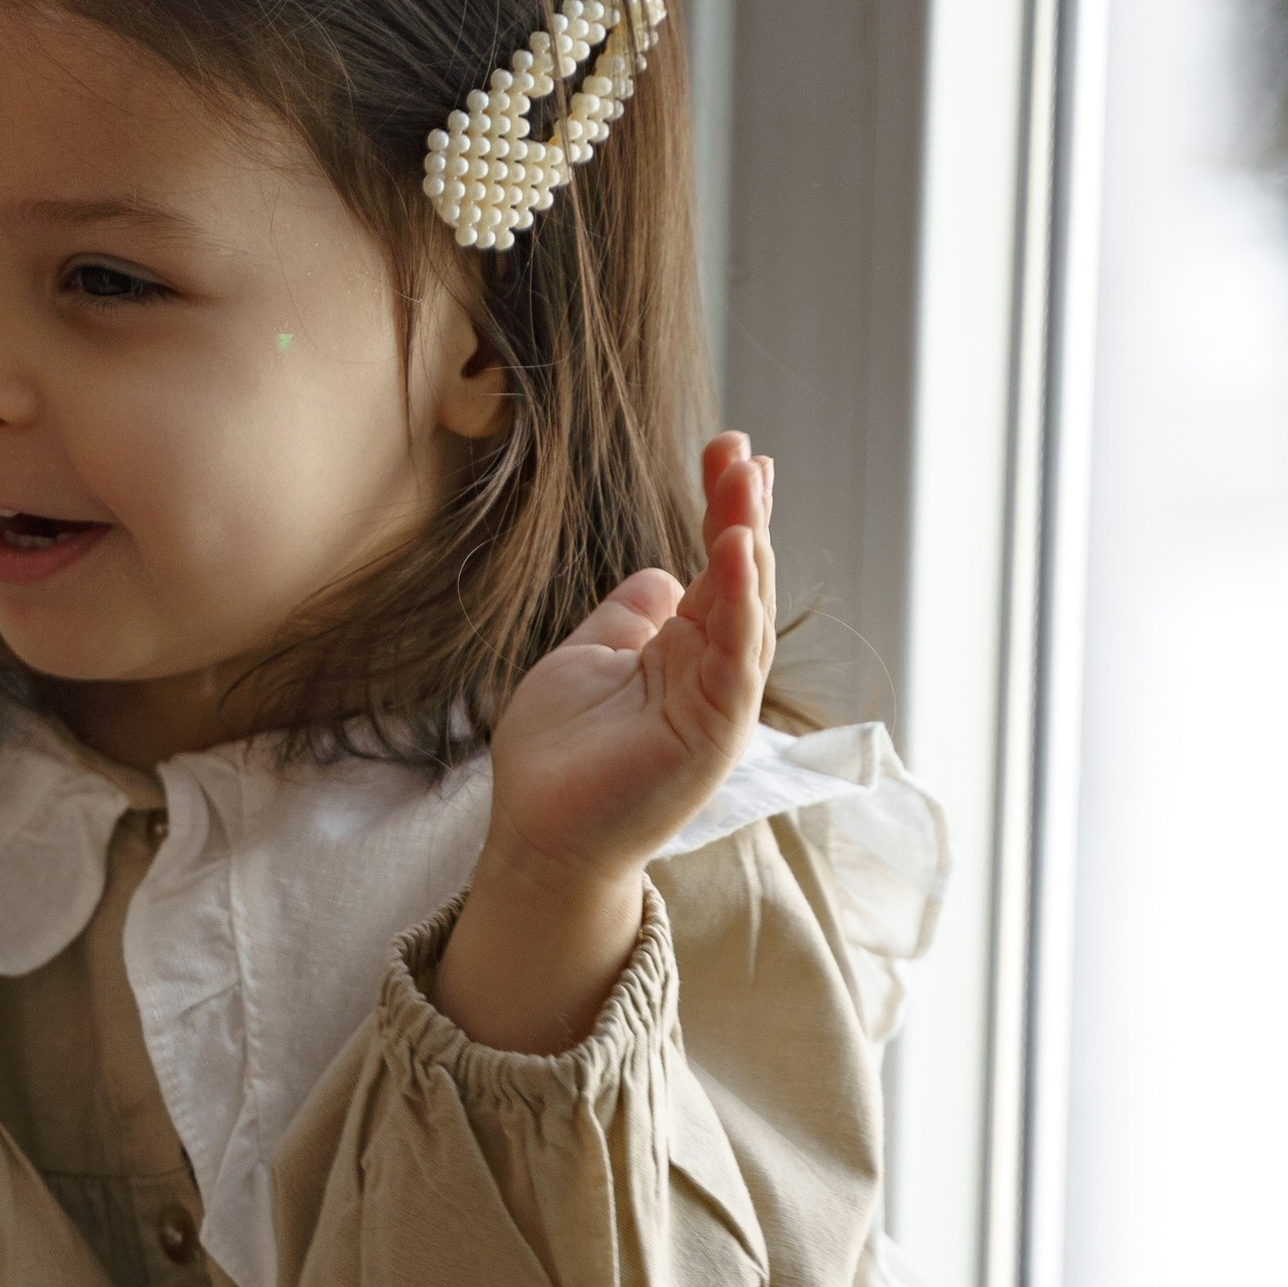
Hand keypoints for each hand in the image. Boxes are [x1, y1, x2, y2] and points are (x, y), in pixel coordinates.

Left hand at [430, 435, 774, 1056]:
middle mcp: (710, 673)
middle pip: (739, 579)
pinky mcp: (711, 735)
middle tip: (743, 450)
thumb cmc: (556, 759)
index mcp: (683, 653)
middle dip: (742, 512)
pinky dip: (741, 606)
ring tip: (747, 484)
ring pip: (746, 612)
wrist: (538, 837)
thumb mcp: (586, 660)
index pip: (717, 568)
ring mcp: (716, 704)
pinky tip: (737, 552)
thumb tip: (663, 574)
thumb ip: (627, 617)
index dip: (724, 509)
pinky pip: (735, 660)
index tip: (729, 450)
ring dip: (749, 546)